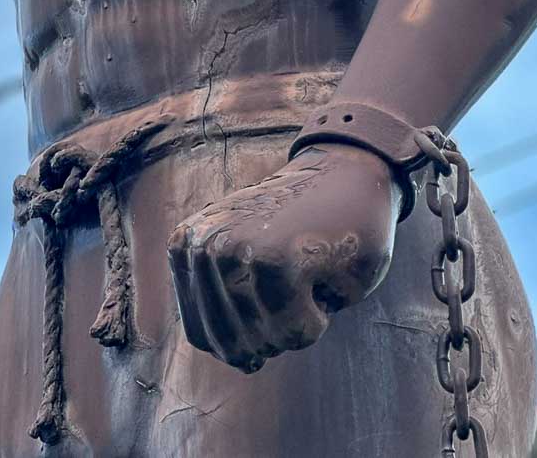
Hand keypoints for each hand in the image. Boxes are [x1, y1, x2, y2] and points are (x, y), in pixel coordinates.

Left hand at [167, 144, 400, 371]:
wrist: (349, 176)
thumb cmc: (303, 229)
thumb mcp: (246, 266)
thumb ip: (226, 310)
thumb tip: (239, 361)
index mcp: (186, 246)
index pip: (205, 337)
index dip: (248, 330)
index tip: (269, 284)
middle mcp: (202, 246)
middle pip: (237, 345)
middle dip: (275, 328)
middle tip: (293, 276)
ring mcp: (236, 251)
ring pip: (268, 341)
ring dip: (298, 321)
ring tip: (305, 270)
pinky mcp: (275, 260)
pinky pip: (297, 332)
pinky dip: (319, 319)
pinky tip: (321, 272)